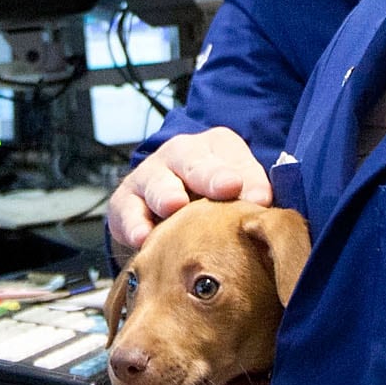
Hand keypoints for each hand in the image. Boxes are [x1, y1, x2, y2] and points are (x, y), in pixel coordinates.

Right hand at [106, 128, 271, 252]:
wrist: (170, 206)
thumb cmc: (213, 200)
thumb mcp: (239, 187)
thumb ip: (253, 190)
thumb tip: (261, 202)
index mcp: (212, 147)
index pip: (227, 153)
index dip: (237, 171)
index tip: (244, 189)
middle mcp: (177, 155)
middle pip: (190, 159)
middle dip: (207, 174)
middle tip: (224, 187)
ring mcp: (148, 177)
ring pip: (155, 182)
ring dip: (165, 193)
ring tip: (175, 206)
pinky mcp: (124, 203)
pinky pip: (126, 211)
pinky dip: (133, 224)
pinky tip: (142, 237)